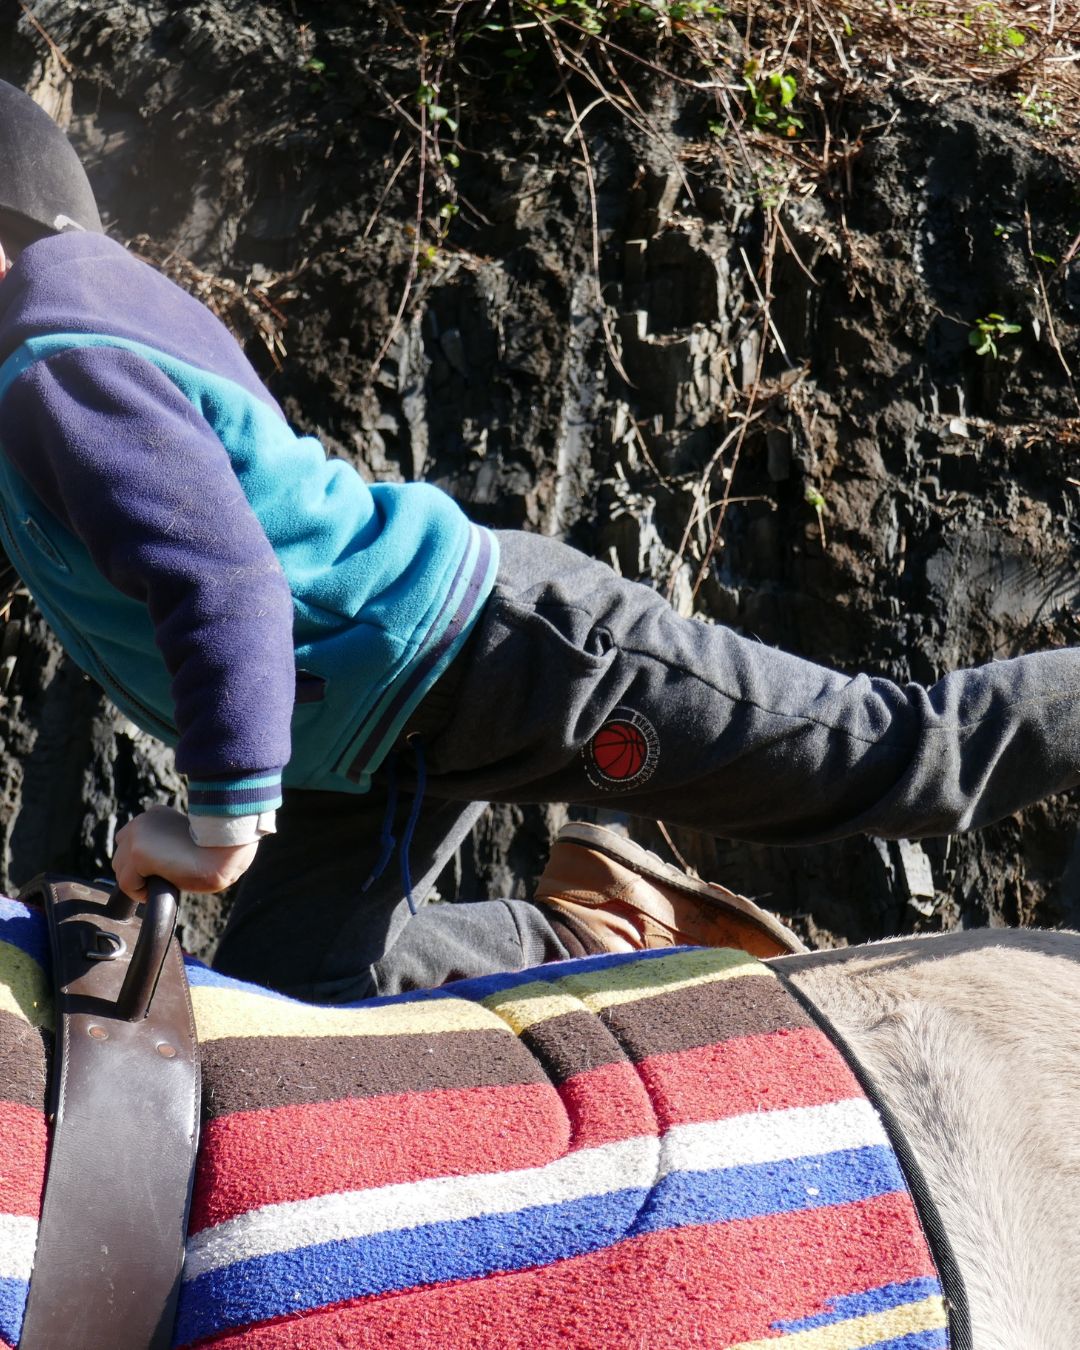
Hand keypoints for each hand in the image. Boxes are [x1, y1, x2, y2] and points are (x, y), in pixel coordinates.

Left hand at [112, 804, 257, 900]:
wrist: (226, 849)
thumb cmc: (218, 848)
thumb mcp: (188, 839)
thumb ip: (169, 844)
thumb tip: (161, 865)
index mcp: (156, 814)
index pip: (133, 840)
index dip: (142, 860)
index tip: (161, 870)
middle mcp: (142, 821)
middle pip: (121, 855)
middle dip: (136, 872)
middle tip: (161, 880)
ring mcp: (138, 836)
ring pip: (121, 870)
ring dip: (139, 882)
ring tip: (163, 883)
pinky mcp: (139, 854)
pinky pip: (127, 884)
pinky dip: (140, 892)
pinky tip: (160, 888)